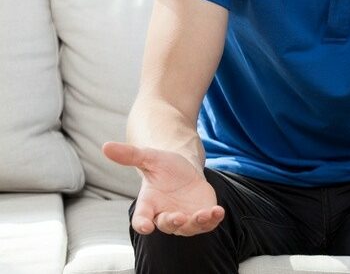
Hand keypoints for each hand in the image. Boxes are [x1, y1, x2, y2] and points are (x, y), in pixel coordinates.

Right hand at [102, 142, 223, 235]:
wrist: (185, 170)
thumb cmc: (164, 167)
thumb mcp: (149, 157)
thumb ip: (130, 155)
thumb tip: (106, 146)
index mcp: (149, 204)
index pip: (141, 219)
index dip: (142, 224)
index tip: (145, 227)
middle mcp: (165, 215)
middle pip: (167, 225)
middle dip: (173, 222)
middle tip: (179, 217)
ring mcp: (185, 218)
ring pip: (189, 228)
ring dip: (196, 223)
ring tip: (205, 213)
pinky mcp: (201, 216)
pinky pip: (207, 224)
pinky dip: (213, 220)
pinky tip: (218, 211)